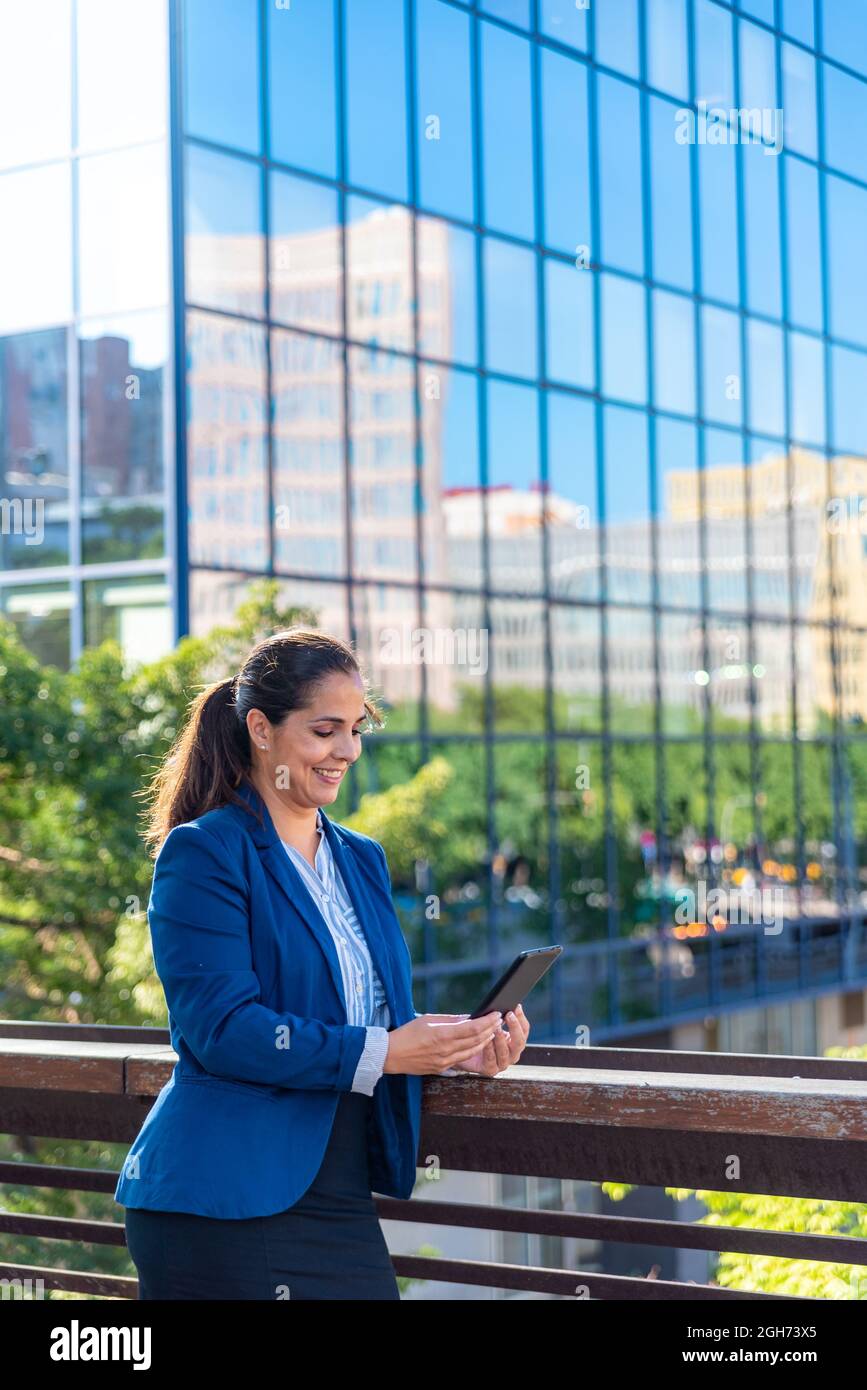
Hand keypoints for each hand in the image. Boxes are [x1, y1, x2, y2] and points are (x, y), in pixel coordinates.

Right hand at [382, 1011, 504, 1075]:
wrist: (392, 1055)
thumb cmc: (407, 1033)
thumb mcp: (428, 1019)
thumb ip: (450, 1019)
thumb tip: (468, 1017)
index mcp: (442, 1035)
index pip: (472, 1028)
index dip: (486, 1022)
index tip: (495, 1014)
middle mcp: (446, 1050)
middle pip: (475, 1040)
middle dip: (490, 1030)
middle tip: (498, 1021)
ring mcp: (445, 1061)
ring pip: (472, 1051)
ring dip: (485, 1041)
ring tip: (493, 1031)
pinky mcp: (442, 1068)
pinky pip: (463, 1059)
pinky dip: (474, 1050)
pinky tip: (479, 1044)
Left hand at [445, 1005, 530, 1076]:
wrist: (462, 1050)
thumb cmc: (477, 1033)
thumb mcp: (488, 1022)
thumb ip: (495, 1017)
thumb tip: (500, 1005)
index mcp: (514, 1040)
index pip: (524, 1030)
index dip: (521, 1018)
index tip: (516, 1007)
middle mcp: (512, 1053)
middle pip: (520, 1042)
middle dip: (515, 1028)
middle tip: (508, 1015)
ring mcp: (502, 1063)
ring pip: (506, 1053)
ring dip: (501, 1039)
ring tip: (495, 1028)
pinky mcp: (490, 1070)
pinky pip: (492, 1061)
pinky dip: (490, 1050)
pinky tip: (486, 1040)